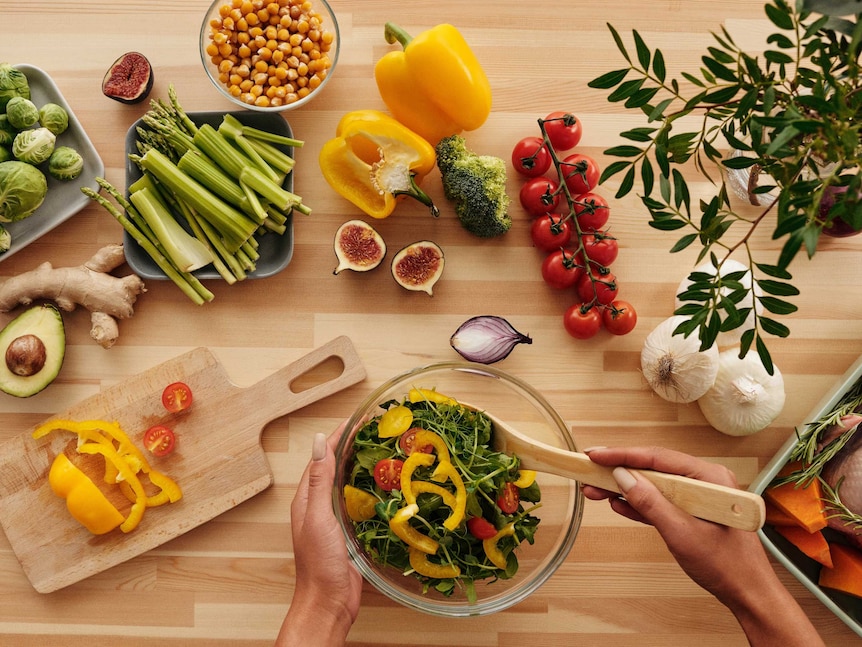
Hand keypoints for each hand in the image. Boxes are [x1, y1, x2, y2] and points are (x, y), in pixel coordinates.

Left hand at [275, 423, 361, 646]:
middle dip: (353, 446)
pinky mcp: (348, 532)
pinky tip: (385, 486)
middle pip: (336, 467)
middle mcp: (319, 505)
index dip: (339, 436)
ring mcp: (334, 519)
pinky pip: (359, 502)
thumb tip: (318, 441)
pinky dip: (371, 488)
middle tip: (376, 429)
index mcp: (307, 498)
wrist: (328, 603)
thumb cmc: (319, 564)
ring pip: (348, 483)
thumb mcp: (318, 517)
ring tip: (383, 450)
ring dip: (362, 465)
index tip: (358, 418)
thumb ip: (318, 480)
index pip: (323, 457)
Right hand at [582, 446, 823, 646]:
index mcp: (710, 477)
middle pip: (653, 469)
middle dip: (619, 472)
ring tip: (595, 490)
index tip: (596, 455)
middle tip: (589, 472)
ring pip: (653, 485)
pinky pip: (660, 501)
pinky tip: (617, 503)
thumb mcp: (682, 533)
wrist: (749, 595)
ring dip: (624, 488)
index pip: (658, 458)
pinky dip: (639, 503)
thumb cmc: (729, 566)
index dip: (623, 455)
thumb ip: (651, 503)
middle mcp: (705, 480)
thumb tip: (623, 477)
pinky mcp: (692, 512)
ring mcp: (698, 496)